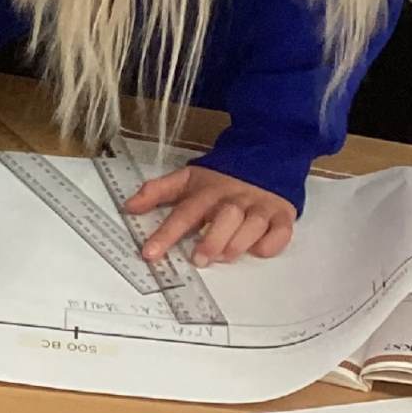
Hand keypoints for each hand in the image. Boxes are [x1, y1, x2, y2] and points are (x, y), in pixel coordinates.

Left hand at [125, 164, 295, 265]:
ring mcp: (261, 206)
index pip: (185, 212)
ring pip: (252, 226)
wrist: (268, 152)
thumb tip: (129, 206)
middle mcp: (235, 198)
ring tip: (223, 257)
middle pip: (224, 218)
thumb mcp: (189, 178)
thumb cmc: (223, 176)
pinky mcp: (282, 215)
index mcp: (209, 190)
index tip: (149, 254)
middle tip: (198, 259)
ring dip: (237, 244)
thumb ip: (159, 191)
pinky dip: (269, 244)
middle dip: (211, 240)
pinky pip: (280, 232)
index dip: (166, 233)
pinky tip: (257, 250)